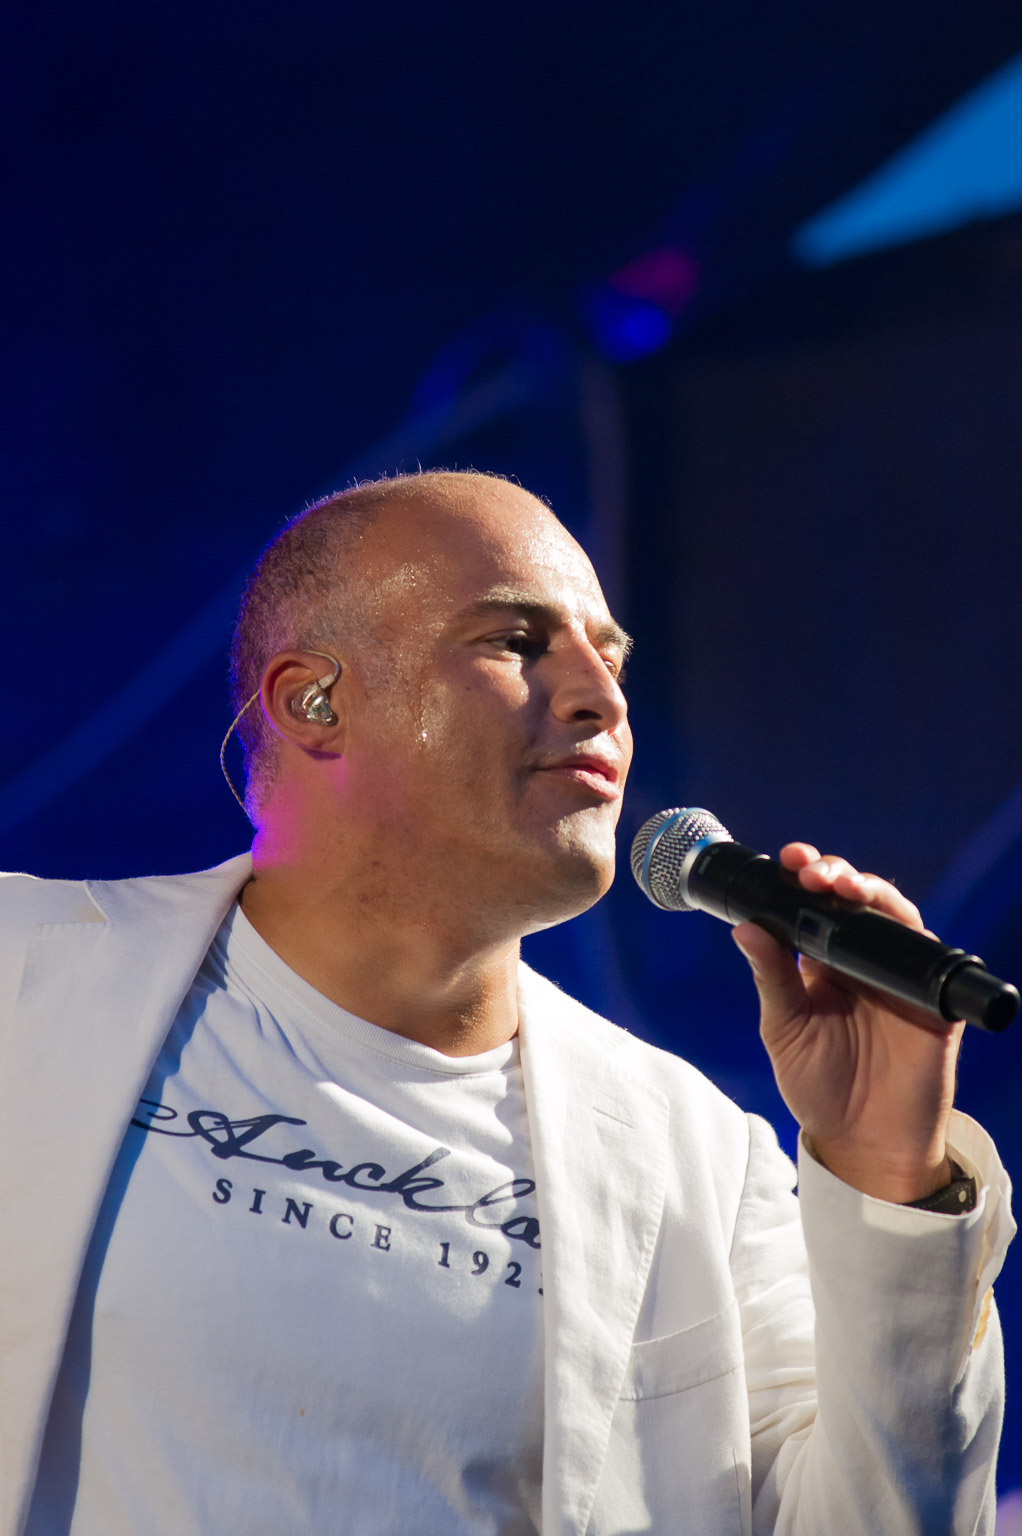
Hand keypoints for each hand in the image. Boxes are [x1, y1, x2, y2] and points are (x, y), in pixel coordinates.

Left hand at [732, 843, 963, 1203]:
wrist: (864, 1143)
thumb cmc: (819, 1088)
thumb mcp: (785, 1030)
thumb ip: (772, 978)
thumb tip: (744, 928)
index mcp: (820, 962)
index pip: (812, 905)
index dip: (801, 878)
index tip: (786, 859)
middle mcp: (859, 960)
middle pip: (852, 897)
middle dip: (832, 872)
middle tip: (808, 868)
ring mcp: (897, 974)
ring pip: (889, 913)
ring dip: (868, 889)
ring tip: (840, 883)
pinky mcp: (930, 995)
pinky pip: (926, 951)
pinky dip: (908, 930)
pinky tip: (885, 918)